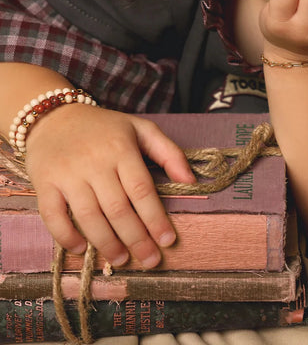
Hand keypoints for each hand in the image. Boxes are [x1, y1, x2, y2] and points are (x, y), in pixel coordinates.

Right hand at [24, 103, 194, 267]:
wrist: (55, 117)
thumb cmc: (105, 127)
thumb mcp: (141, 129)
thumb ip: (169, 152)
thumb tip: (191, 181)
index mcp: (121, 149)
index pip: (142, 190)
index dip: (156, 219)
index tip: (168, 241)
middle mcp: (94, 162)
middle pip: (118, 209)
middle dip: (137, 239)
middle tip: (150, 261)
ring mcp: (67, 173)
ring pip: (89, 217)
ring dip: (107, 244)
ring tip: (122, 260)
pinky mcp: (44, 182)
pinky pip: (53, 215)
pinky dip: (67, 236)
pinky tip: (82, 248)